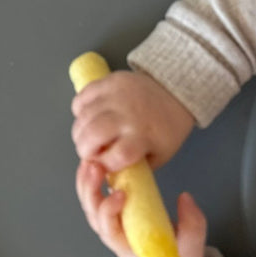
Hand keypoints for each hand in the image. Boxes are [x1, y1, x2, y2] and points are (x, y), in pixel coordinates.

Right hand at [71, 70, 193, 171]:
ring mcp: (118, 95)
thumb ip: (134, 167)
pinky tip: (88, 116)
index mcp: (143, 136)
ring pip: (83, 117)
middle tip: (89, 151)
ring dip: (80, 131)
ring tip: (88, 135)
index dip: (104, 164)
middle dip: (84, 149)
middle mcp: (129, 115)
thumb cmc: (166, 129)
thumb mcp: (159, 156)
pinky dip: (79, 110)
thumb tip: (106, 175)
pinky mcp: (110, 81)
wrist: (176, 93)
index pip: (114, 157)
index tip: (104, 164)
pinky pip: (82, 97)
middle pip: (92, 135)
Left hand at [76, 159, 216, 256]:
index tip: (121, 192)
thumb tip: (185, 197)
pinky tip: (95, 166)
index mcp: (129, 247)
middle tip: (96, 167)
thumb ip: (192, 225)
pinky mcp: (115, 217)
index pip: (110, 230)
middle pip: (93, 215)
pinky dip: (91, 184)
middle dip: (90, 190)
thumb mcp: (192, 248)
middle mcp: (115, 237)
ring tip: (89, 161)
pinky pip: (97, 201)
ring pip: (90, 207)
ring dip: (86, 184)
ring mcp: (112, 227)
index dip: (110, 210)